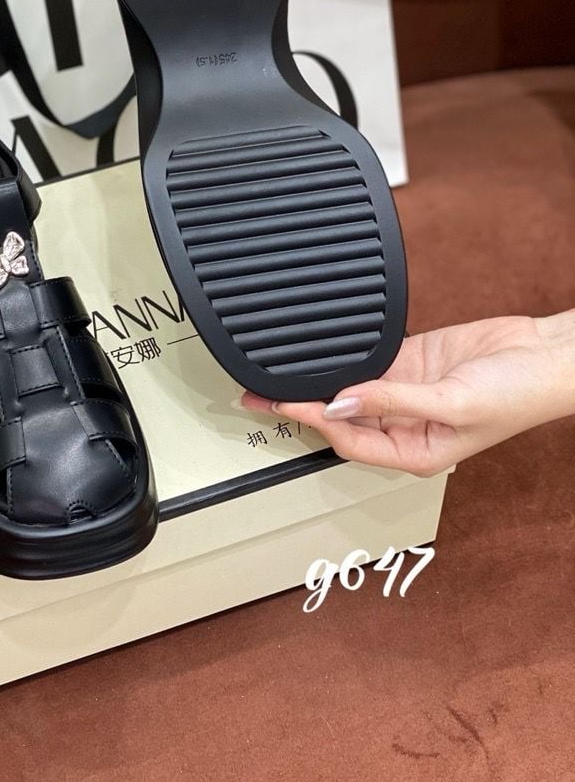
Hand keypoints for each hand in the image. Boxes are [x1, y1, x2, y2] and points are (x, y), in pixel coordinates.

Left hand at [242, 310, 574, 476]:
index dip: (309, 421)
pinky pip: (368, 360)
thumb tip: (340, 402)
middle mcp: (403, 426)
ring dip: (315, 381)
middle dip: (299, 406)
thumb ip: (393, 401)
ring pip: (346, 389)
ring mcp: (404, 392)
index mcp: (413, 452)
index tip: (279, 404)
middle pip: (338, 418)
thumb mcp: (453, 403)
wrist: (547, 355)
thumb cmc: (517, 395)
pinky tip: (318, 349)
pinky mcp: (410, 362)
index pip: (345, 441)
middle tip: (256, 393)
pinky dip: (343, 354)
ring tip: (274, 372)